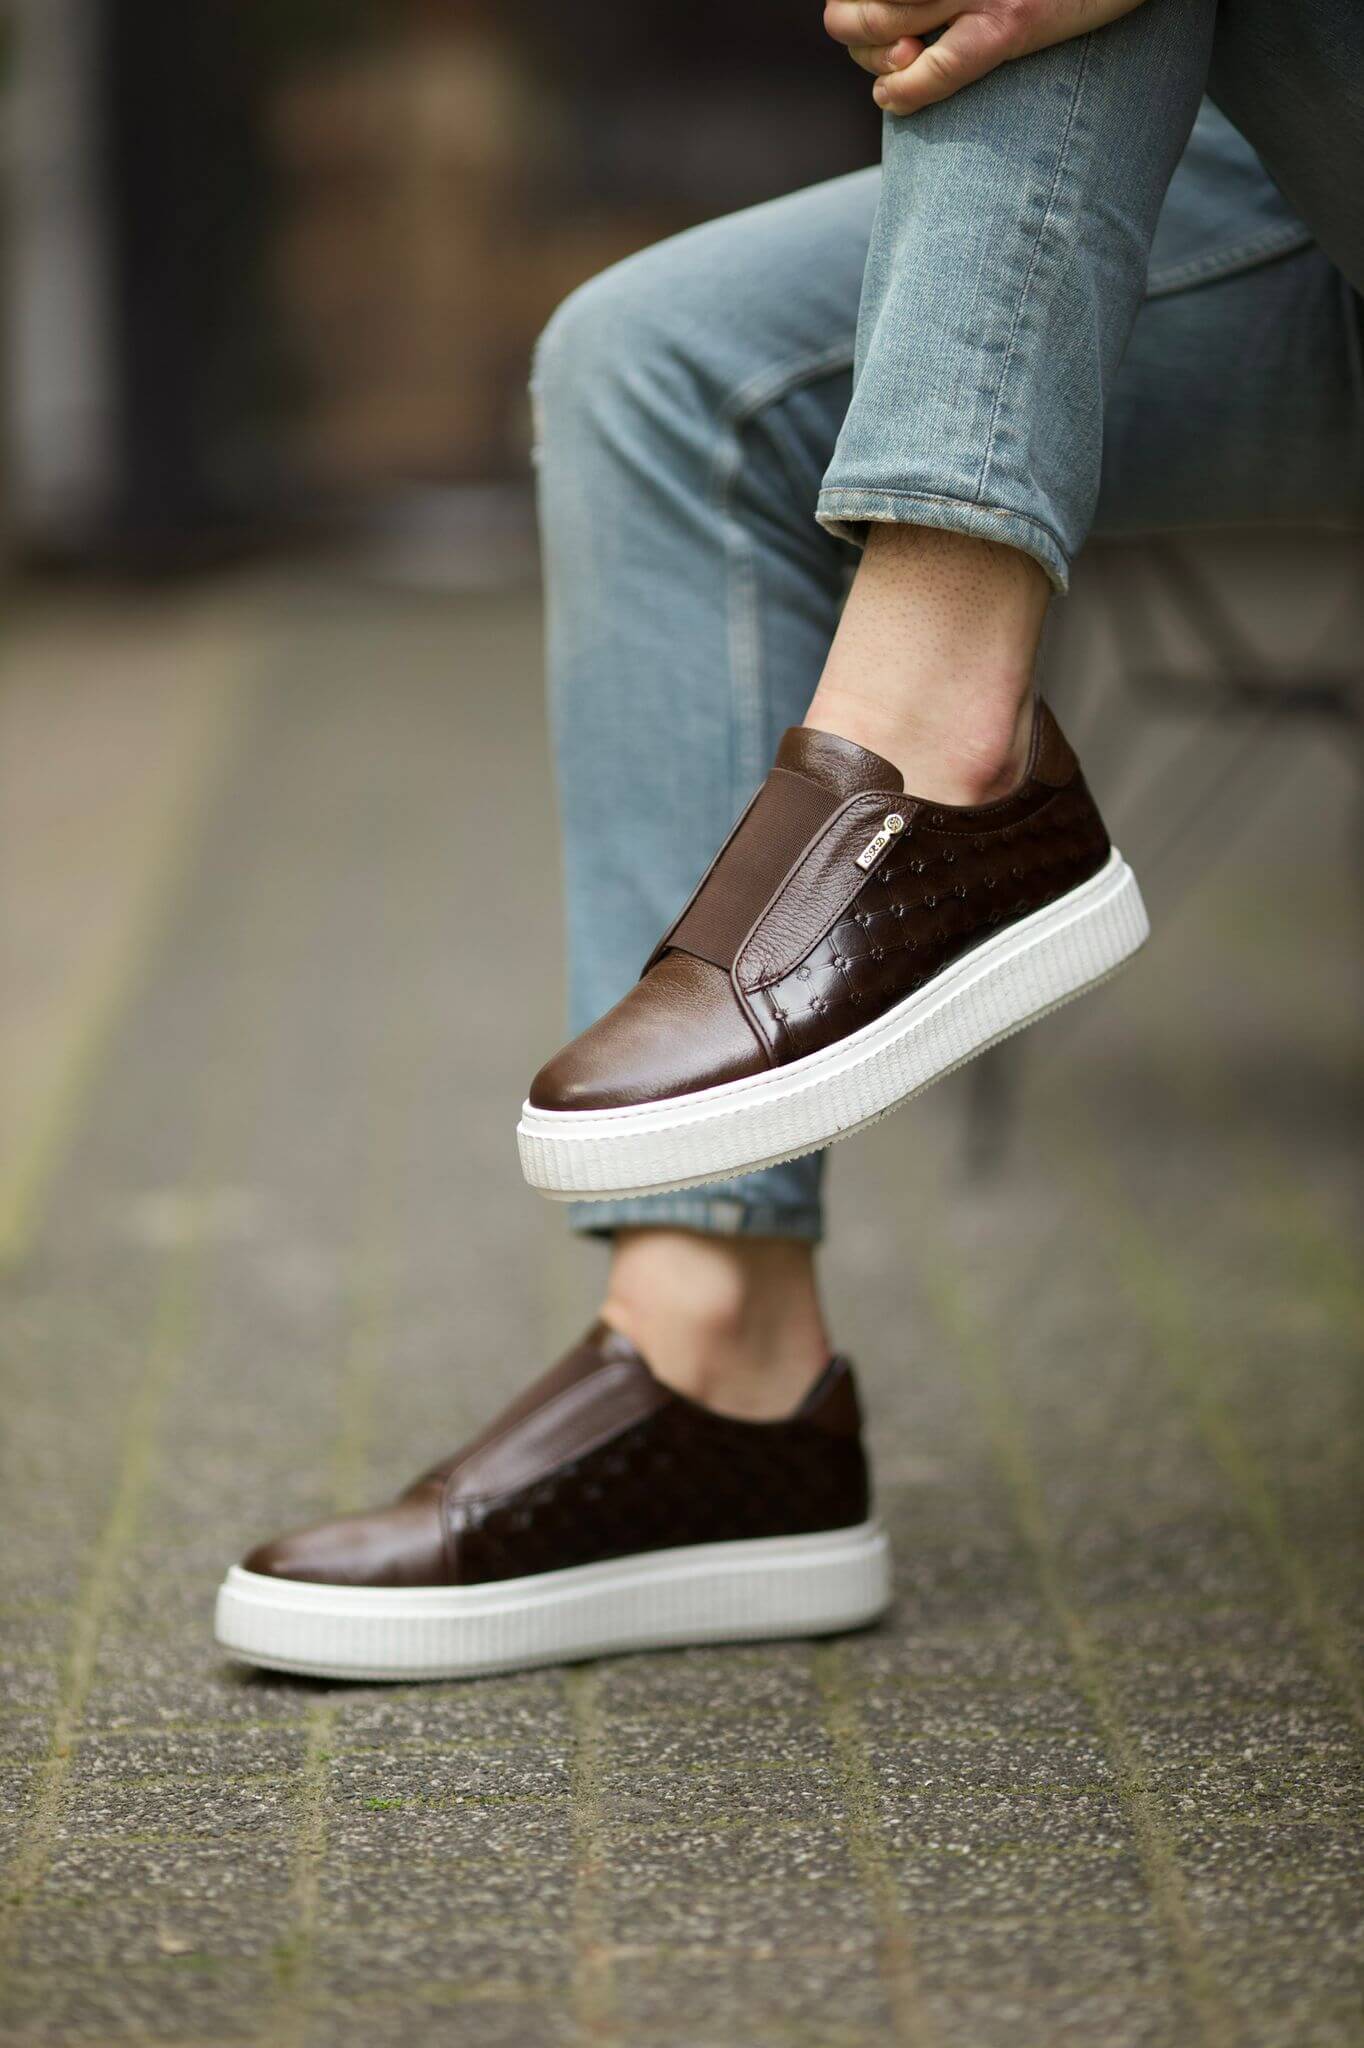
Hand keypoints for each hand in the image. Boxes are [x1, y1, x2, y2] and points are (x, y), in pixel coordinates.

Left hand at [823, 0, 1149, 113]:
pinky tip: (891, 98)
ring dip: (873, 60)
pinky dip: (901, 92)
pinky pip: (935, 69)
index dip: (855, 1)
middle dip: (855, 34)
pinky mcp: (1013, 22)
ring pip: (881, 28)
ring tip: (895, 66)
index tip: (873, 15)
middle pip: (860, 1)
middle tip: (886, 47)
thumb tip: (905, 24)